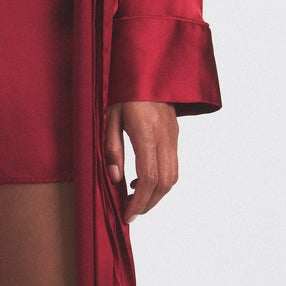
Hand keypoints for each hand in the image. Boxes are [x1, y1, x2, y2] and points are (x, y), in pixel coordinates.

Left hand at [104, 101, 178, 221]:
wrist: (150, 71)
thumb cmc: (126, 92)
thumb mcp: (110, 117)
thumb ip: (112, 149)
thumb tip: (114, 178)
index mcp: (147, 134)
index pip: (149, 178)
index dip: (139, 202)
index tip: (127, 214)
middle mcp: (165, 138)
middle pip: (164, 183)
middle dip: (148, 204)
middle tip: (130, 212)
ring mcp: (173, 138)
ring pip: (172, 178)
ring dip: (156, 195)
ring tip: (135, 200)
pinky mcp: (175, 137)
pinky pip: (173, 167)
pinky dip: (161, 182)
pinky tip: (143, 180)